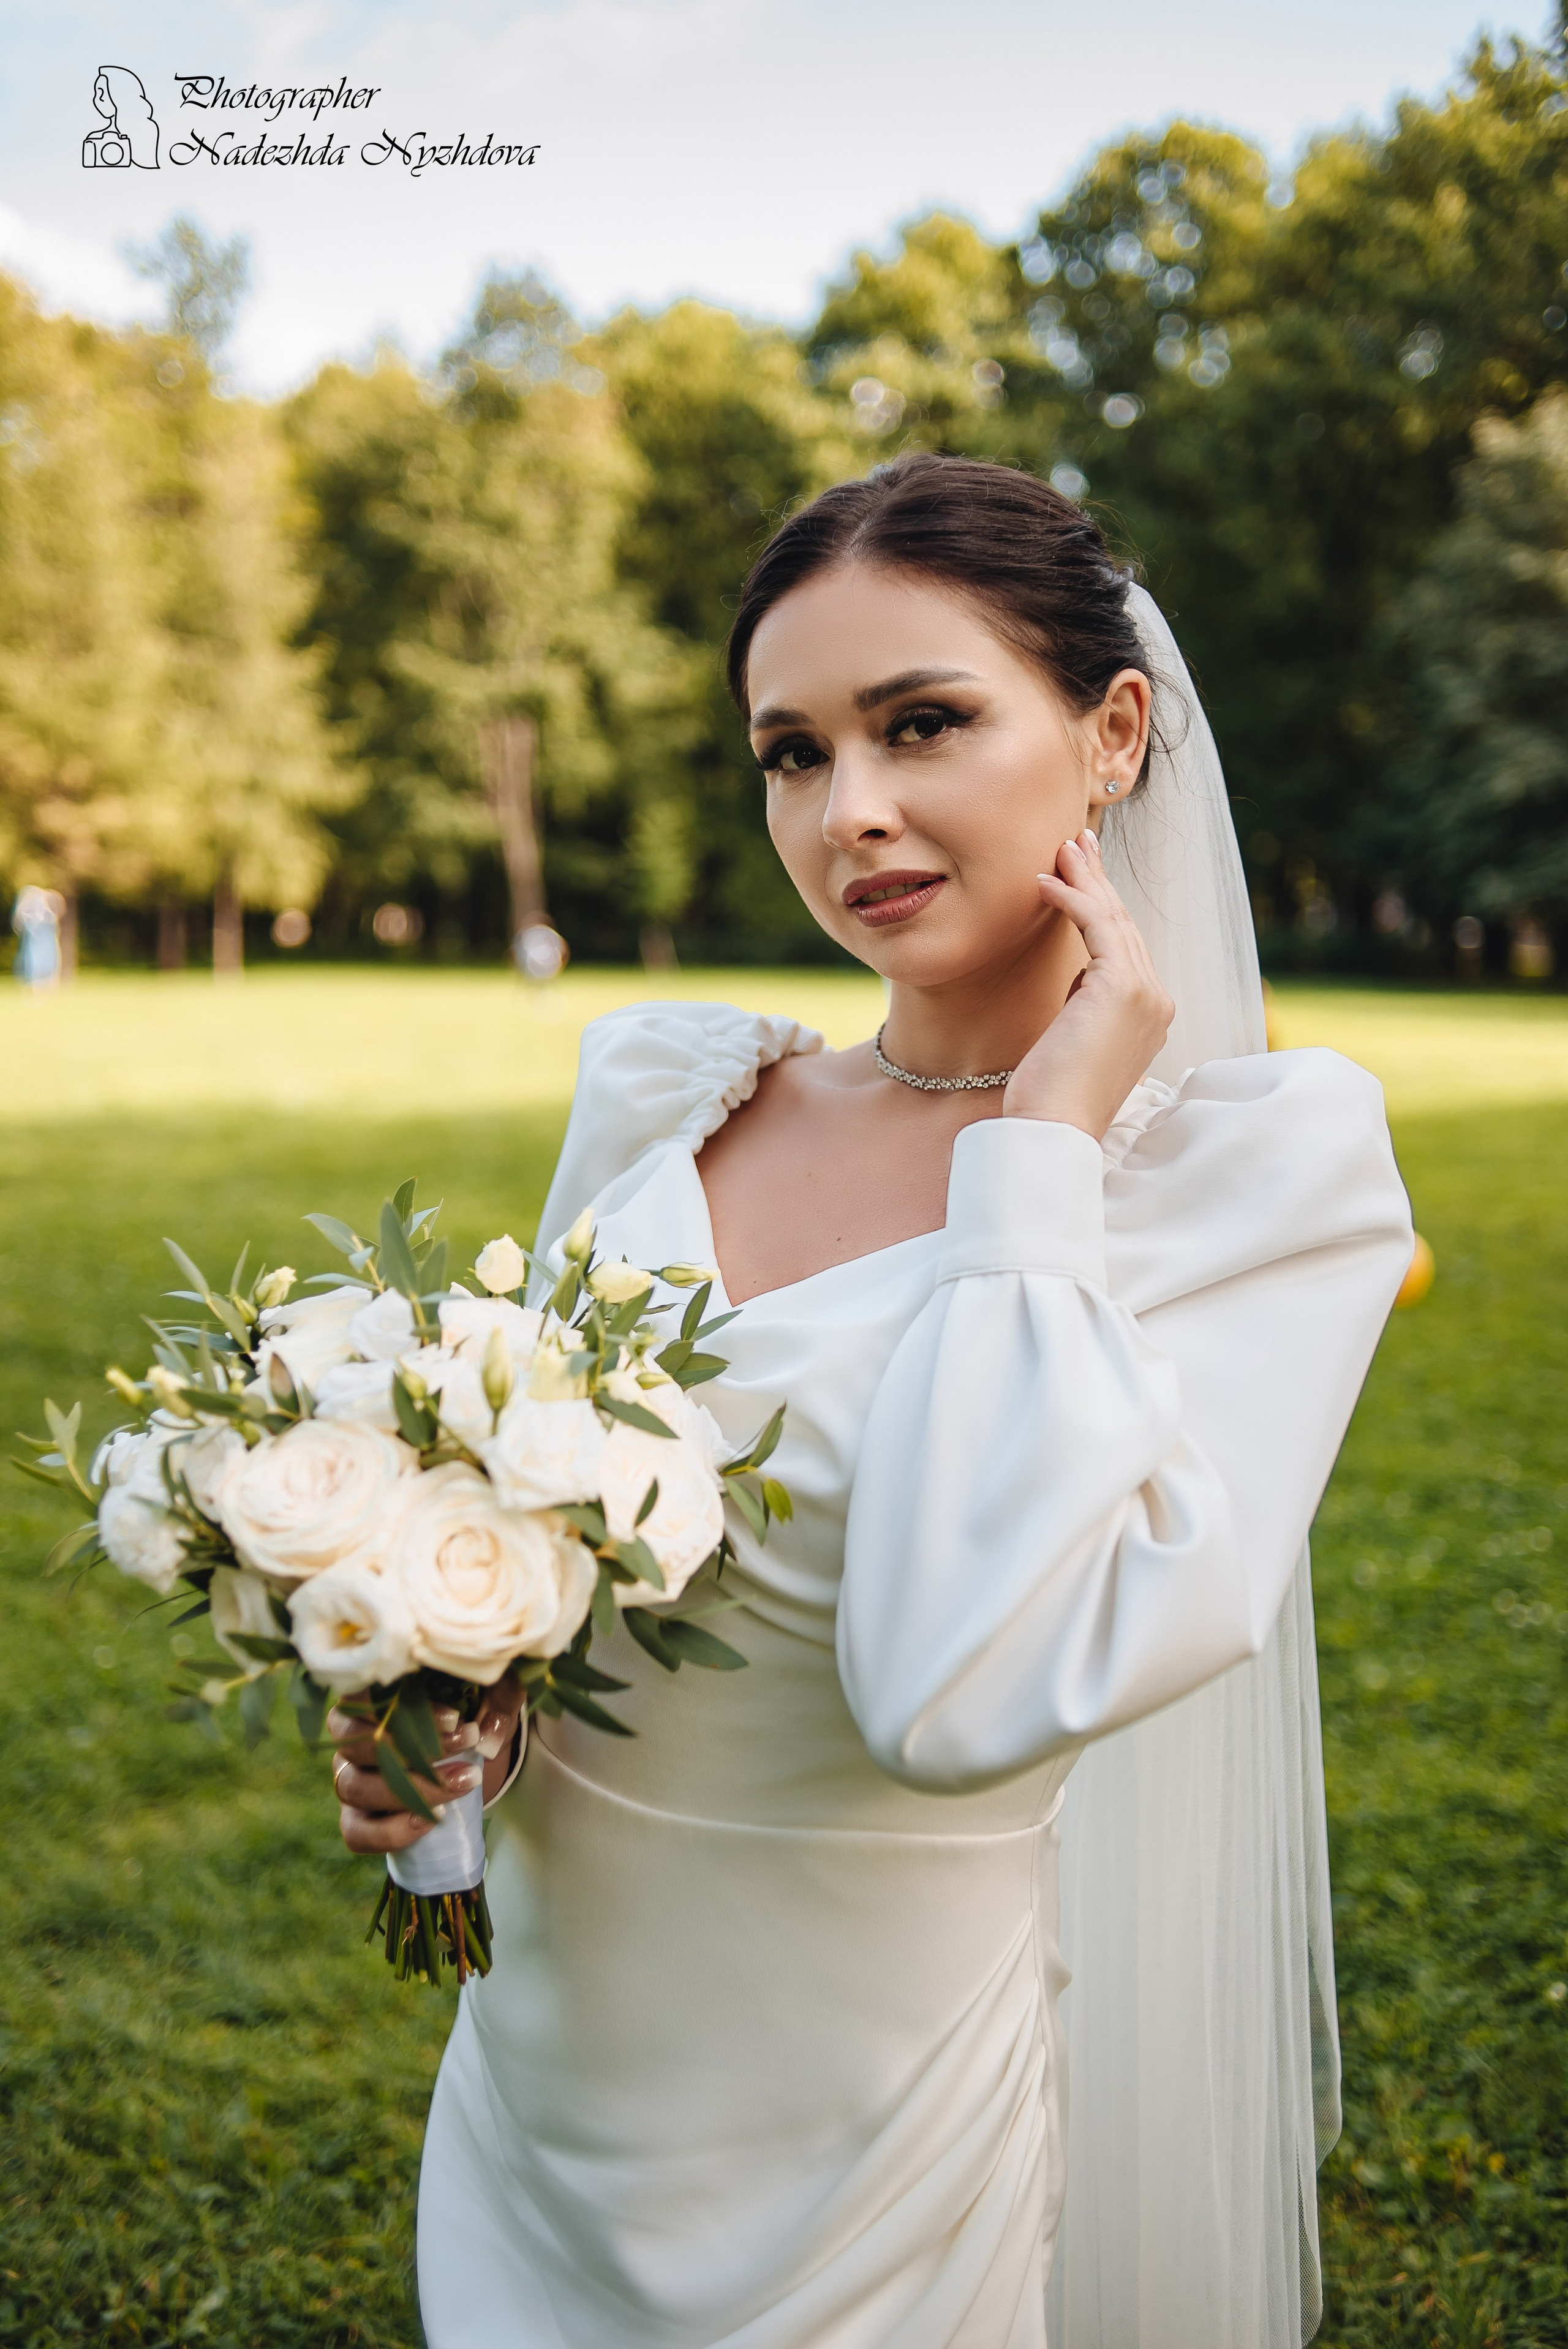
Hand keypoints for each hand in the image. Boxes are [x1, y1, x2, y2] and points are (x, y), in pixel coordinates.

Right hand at [330, 1673, 524, 1854]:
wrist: (471, 1759)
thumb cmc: (471, 1713)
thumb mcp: (490, 1694)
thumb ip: (498, 1692)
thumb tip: (487, 1730)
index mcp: (372, 1696)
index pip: (364, 1697)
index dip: (403, 1708)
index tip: (456, 1718)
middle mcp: (350, 1736)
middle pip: (357, 1743)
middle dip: (416, 1749)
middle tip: (470, 1744)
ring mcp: (349, 1777)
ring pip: (356, 1786)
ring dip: (413, 1789)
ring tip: (465, 1782)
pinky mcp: (356, 1817)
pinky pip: (356, 1831)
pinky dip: (391, 1831)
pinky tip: (431, 1820)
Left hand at [1003, 829, 1173, 1139]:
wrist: (1054, 1131)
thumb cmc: (1053, 1097)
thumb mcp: (1077, 1039)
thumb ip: (1089, 1005)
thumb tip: (1081, 977)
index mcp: (1150, 1014)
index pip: (1127, 947)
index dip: (1104, 906)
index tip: (1082, 874)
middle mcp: (1157, 1000)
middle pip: (1125, 925)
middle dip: (1099, 879)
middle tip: (1076, 842)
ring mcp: (1146, 993)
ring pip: (1114, 920)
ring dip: (1087, 877)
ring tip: (1063, 845)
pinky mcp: (1121, 988)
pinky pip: (1096, 926)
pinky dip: (1071, 898)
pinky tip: (1044, 881)